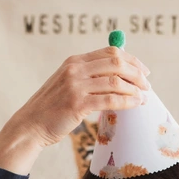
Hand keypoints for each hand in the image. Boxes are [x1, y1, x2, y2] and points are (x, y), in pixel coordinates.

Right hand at [0, 47, 149, 173]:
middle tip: (147, 85)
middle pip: (116, 63)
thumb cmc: (51, 109)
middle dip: (137, 73)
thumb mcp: (67, 85)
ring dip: (134, 89)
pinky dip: (127, 101)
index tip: (143, 71)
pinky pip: (110, 99)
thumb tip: (117, 77)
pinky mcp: (77, 104)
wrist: (30, 125)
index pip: (110, 52)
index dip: (131, 60)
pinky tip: (135, 105)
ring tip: (143, 97)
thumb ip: (88, 78)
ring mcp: (76, 86)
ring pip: (116, 81)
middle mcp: (75, 69)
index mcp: (74, 61)